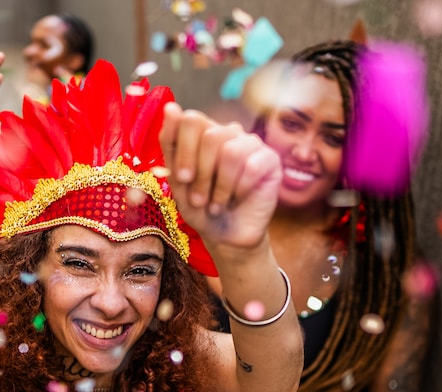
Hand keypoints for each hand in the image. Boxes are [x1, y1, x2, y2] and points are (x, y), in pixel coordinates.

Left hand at [158, 102, 281, 253]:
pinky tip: (237, 199)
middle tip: (199, 199)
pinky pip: (252, 166)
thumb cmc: (200, 206)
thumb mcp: (177, 179)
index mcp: (203, 132)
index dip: (185, 152)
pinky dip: (239, 190)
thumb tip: (171, 107)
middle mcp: (228, 132)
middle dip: (202, 175)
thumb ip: (171, 143)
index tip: (182, 179)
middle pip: (211, 136)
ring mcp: (251, 144)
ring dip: (220, 186)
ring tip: (216, 203)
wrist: (224, 235)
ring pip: (231, 152)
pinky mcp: (270, 160)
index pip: (192, 119)